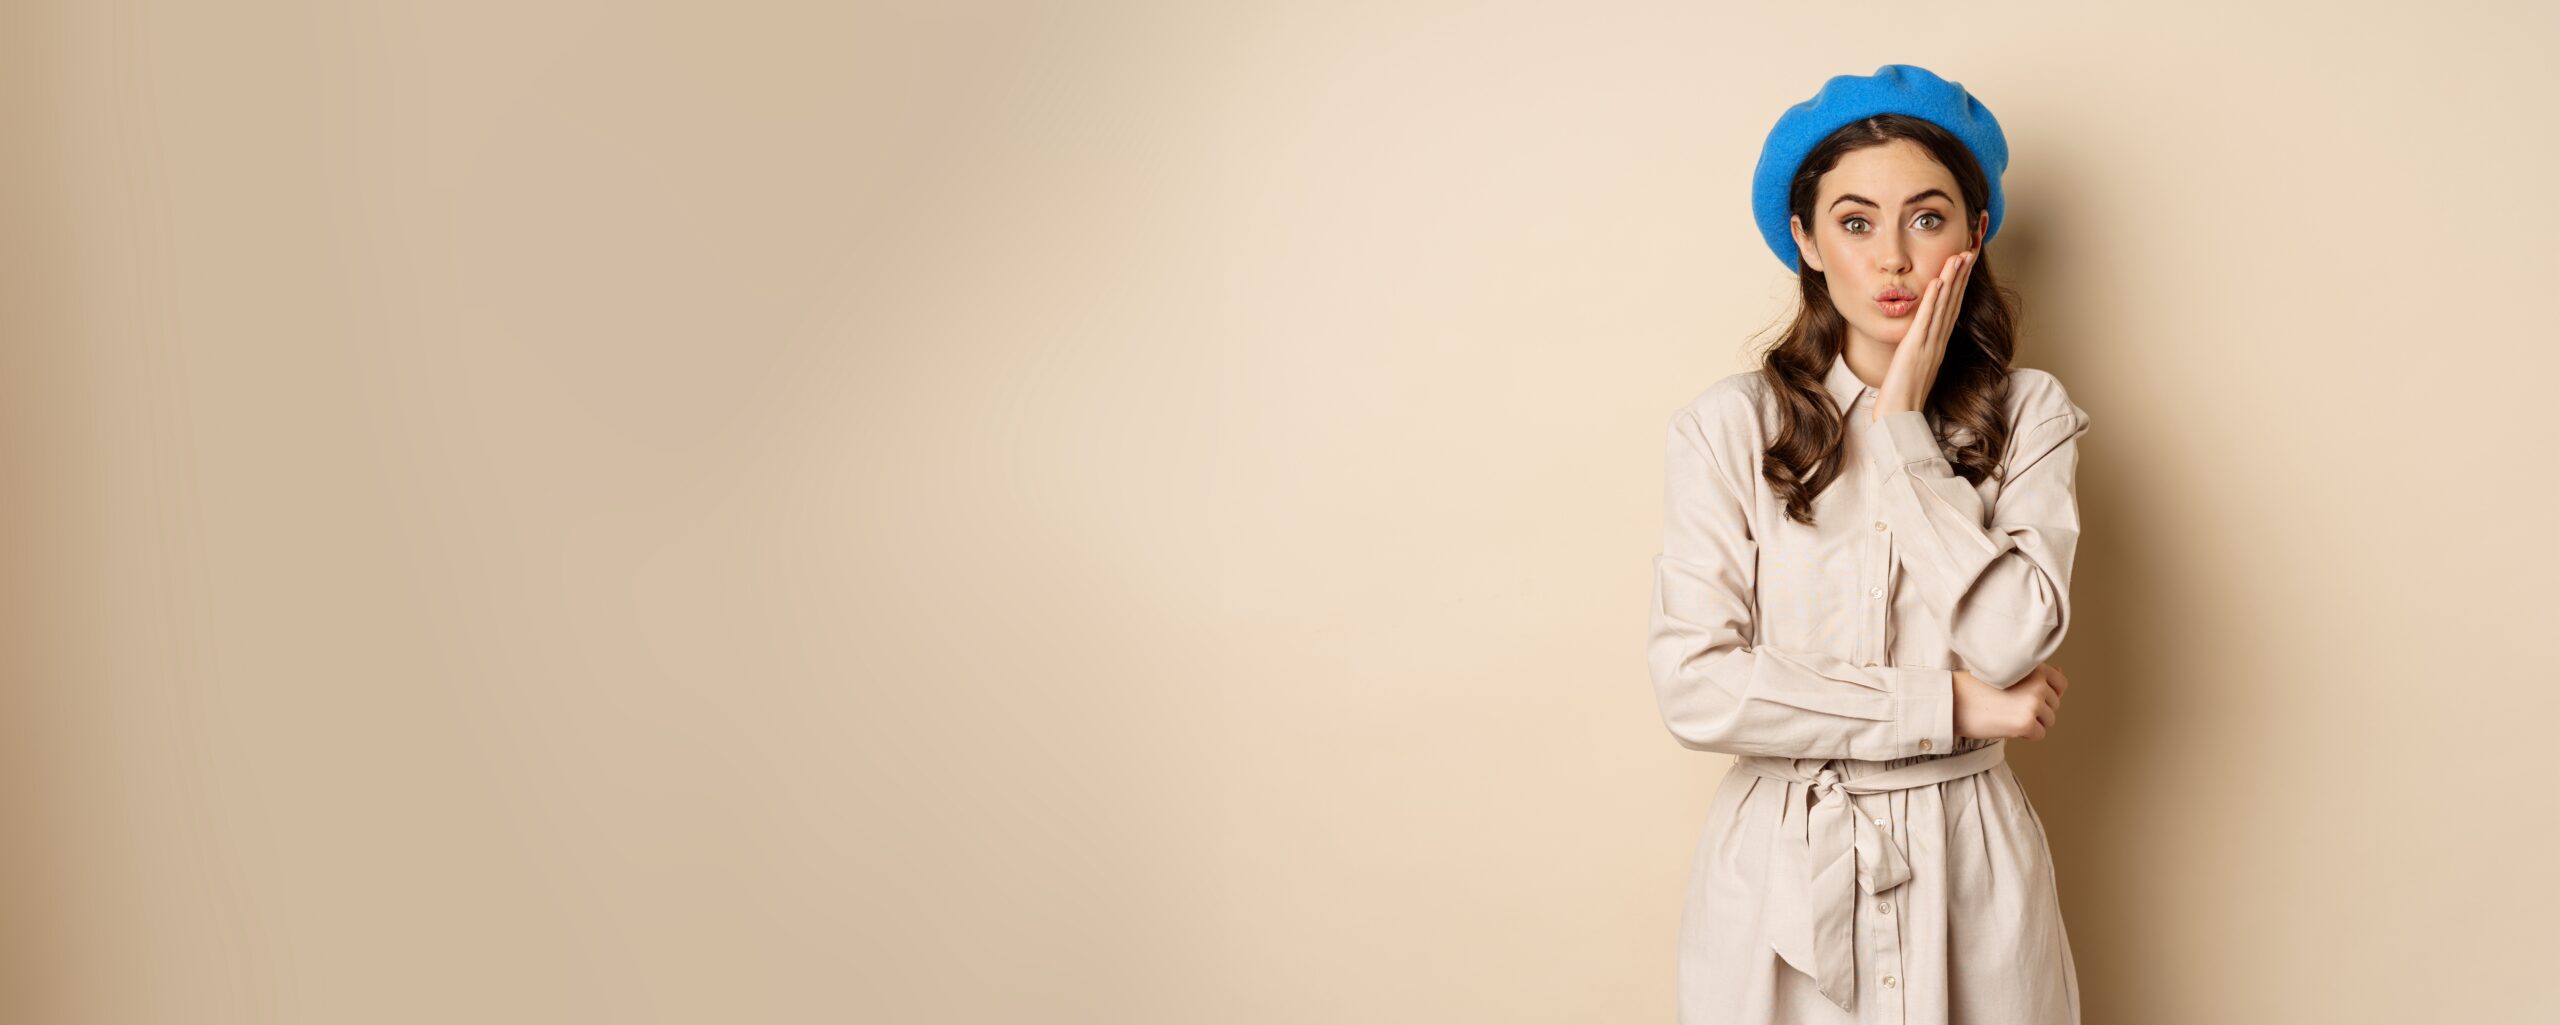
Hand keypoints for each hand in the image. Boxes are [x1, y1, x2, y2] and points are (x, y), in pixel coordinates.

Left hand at [1871, 249, 1974, 420]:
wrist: (1899, 418)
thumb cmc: (1903, 396)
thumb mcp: (1914, 367)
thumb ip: (1919, 351)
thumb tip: (1918, 341)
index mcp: (1938, 345)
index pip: (1952, 309)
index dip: (1960, 285)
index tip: (1964, 263)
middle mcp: (1938, 342)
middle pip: (1953, 303)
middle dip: (1962, 275)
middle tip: (1970, 250)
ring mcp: (1928, 345)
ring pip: (1944, 307)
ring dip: (1952, 280)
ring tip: (1959, 256)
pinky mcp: (1915, 350)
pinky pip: (1926, 321)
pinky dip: (1933, 301)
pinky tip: (1938, 282)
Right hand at [1953, 663, 2067, 741]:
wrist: (1953, 701)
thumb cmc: (1976, 687)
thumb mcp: (2008, 673)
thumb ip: (2037, 674)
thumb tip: (2062, 672)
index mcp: (2034, 667)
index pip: (2060, 683)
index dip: (2048, 694)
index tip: (2029, 697)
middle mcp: (2038, 683)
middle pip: (2054, 705)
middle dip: (2036, 710)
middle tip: (2009, 706)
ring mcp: (2034, 703)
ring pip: (2048, 720)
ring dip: (2031, 723)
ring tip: (2007, 715)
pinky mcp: (2027, 722)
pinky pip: (2039, 735)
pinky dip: (2025, 735)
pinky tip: (2006, 725)